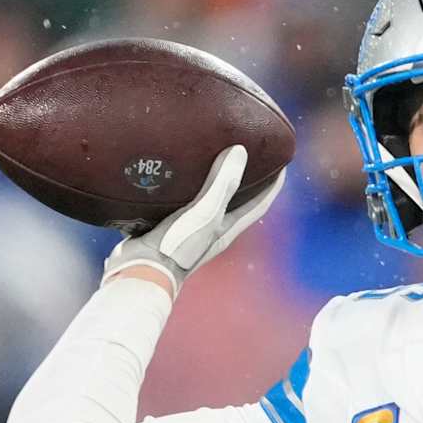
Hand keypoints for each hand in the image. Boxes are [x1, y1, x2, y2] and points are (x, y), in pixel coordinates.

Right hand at [102, 145, 283, 295]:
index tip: (282, 162)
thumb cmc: (178, 246)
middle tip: (245, 152)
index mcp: (227, 228)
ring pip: (204, 200)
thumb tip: (241, 151)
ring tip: (209, 154)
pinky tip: (171, 171)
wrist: (140, 272)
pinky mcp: (165, 226)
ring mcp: (188, 229)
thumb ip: (222, 184)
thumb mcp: (205, 213)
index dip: (273, 185)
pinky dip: (180, 187)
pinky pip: (177, 201)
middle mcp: (211, 230)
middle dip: (243, 179)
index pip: (259, 205)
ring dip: (209, 180)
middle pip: (234, 201)